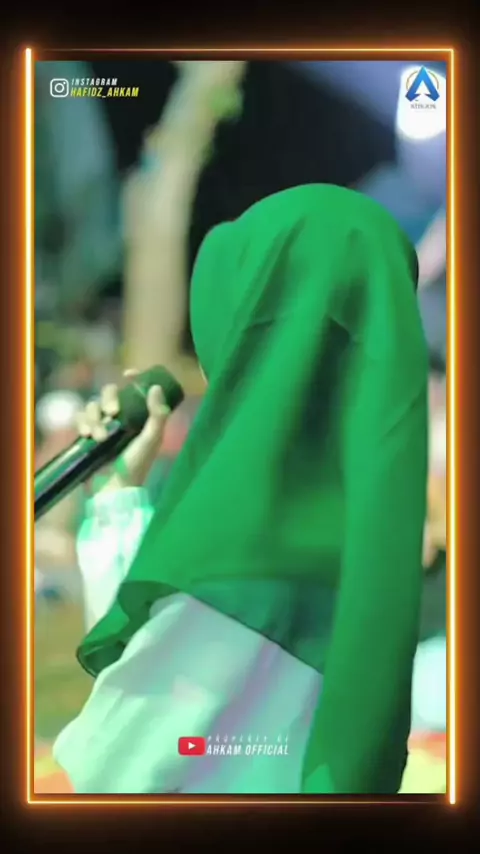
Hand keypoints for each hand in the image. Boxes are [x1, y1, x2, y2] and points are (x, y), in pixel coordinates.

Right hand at [77, 369, 169, 492]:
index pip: (135, 390)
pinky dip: (82, 422)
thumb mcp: (152, 440)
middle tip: (113, 412)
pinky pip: (80, 418)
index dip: (134, 378)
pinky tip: (87, 435)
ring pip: (92, 405)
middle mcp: (121, 419)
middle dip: (109, 398)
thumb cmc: (137, 466)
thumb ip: (158, 415)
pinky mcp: (87, 435)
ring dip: (95, 417)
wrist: (113, 490)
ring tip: (100, 437)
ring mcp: (103, 426)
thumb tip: (156, 387)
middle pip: (109, 392)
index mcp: (139, 417)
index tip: (128, 374)